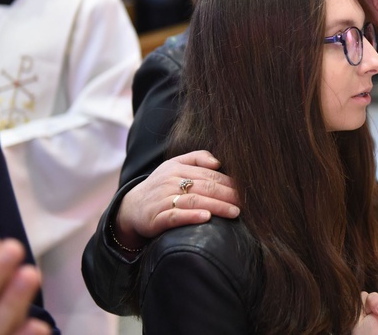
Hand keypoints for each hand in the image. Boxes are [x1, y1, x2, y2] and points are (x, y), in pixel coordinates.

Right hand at [113, 151, 239, 251]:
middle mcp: (170, 182)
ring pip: (194, 201)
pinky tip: (206, 219)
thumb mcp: (175, 165)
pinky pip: (175, 217)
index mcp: (178, 168)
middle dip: (228, 195)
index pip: (209, 175)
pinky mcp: (156, 219)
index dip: (230, 183)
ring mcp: (163, 200)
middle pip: (205, 187)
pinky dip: (191, 217)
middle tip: (246, 203)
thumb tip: (218, 161)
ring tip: (234, 212)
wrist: (131, 207)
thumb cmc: (161, 185)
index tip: (246, 190)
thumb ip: (197, 158)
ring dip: (217, 207)